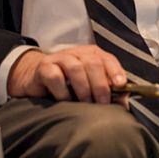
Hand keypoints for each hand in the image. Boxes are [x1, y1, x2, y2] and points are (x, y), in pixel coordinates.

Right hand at [7, 45, 126, 104]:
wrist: (34, 76)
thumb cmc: (67, 82)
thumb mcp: (88, 83)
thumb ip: (106, 89)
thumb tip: (124, 103)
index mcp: (92, 54)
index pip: (108, 59)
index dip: (116, 71)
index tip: (121, 85)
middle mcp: (77, 53)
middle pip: (93, 63)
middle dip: (100, 84)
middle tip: (103, 103)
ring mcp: (60, 58)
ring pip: (76, 68)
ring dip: (84, 88)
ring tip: (86, 104)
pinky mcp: (44, 68)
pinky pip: (55, 76)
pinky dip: (63, 90)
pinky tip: (66, 101)